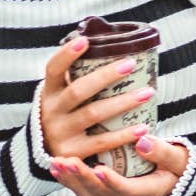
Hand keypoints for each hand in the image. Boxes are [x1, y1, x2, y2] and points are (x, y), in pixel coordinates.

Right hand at [38, 36, 190, 195]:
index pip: (53, 69)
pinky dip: (123, 135)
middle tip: (131, 64)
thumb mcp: (60, 96)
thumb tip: (105, 45)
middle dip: (105, 76)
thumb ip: (76, 77)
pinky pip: (101, 142)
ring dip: (123, 102)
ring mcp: (60, 133)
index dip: (67, 54)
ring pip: (93, 114)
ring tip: (148, 93)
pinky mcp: (73, 153)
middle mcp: (51, 112)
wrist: (47, 154)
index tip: (85, 40)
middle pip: (78, 90)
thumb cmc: (64, 115)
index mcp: (49, 93)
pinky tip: (143, 127)